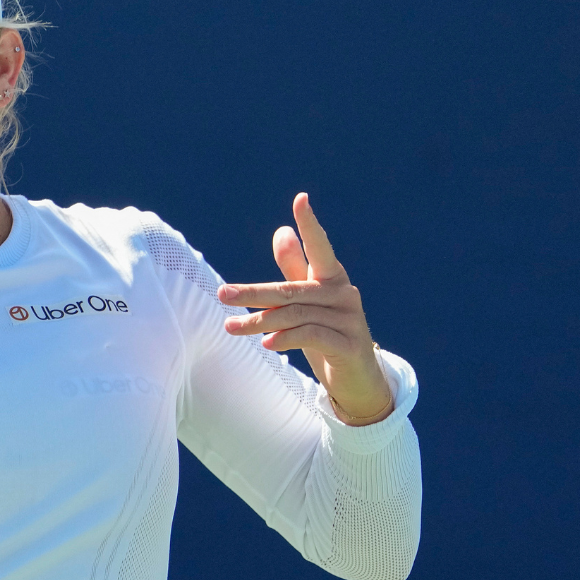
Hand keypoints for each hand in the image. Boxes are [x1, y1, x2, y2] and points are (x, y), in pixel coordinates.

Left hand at [217, 193, 393, 424]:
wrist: (357, 380)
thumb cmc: (327, 334)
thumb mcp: (307, 302)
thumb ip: (294, 270)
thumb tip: (281, 231)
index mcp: (332, 279)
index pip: (320, 247)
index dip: (310, 225)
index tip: (301, 199)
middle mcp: (343, 294)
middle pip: (292, 289)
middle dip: (254, 292)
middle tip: (222, 294)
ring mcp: (350, 320)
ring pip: (297, 315)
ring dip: (261, 322)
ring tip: (232, 328)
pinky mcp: (350, 345)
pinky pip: (312, 336)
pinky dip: (286, 339)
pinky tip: (267, 344)